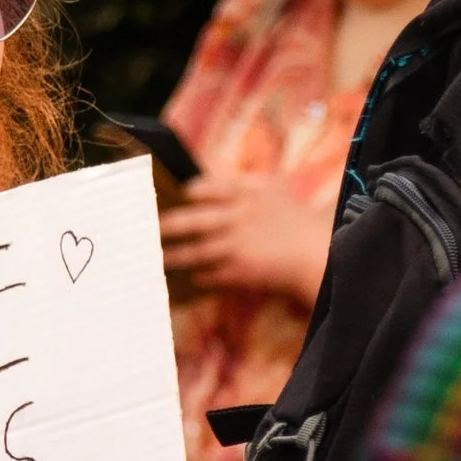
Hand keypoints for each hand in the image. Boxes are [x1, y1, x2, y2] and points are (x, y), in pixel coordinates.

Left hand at [156, 172, 334, 305]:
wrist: (318, 251)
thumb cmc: (295, 216)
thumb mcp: (273, 187)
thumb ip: (243, 182)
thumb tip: (207, 181)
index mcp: (245, 193)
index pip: (202, 189)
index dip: (182, 195)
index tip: (168, 198)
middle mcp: (237, 218)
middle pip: (189, 221)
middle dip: (164, 226)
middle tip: (143, 229)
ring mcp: (237, 246)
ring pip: (194, 252)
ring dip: (172, 256)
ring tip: (154, 258)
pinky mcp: (241, 271)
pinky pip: (211, 274)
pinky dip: (197, 276)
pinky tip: (186, 278)